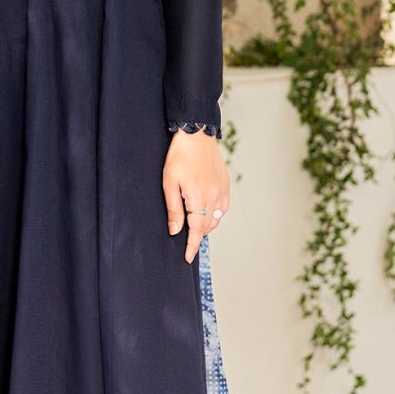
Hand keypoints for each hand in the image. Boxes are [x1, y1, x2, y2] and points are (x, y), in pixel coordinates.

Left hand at [162, 128, 229, 263]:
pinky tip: (206, 214)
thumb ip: (174, 209)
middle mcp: (213, 197)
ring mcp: (222, 192)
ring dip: (205, 227)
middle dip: (196, 238)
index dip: (191, 246)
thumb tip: (175, 231)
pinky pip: (223, 209)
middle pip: (206, 227)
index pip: (196, 231)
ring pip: (215, 220)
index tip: (188, 258)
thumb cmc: (179, 157)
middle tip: (186, 243)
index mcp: (198, 198)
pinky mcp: (226, 186)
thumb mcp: (169, 183)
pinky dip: (215, 216)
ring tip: (194, 229)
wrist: (197, 136)